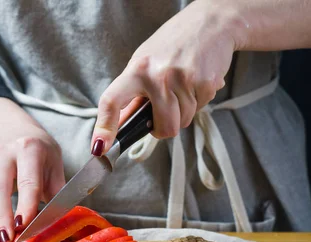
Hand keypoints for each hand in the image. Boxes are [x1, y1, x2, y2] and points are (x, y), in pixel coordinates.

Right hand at [0, 98, 64, 241]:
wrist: (12, 131)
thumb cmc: (40, 152)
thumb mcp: (54, 163)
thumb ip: (57, 191)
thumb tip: (64, 221)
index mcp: (29, 149)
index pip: (28, 180)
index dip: (26, 203)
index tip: (24, 225)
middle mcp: (4, 156)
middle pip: (0, 188)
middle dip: (2, 216)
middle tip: (6, 241)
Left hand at [90, 0, 237, 154]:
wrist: (210, 23)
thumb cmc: (172, 44)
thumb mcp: (144, 62)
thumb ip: (132, 94)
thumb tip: (120, 125)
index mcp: (137, 70)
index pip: (112, 101)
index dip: (104, 128)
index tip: (100, 148)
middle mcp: (158, 75)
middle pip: (163, 127)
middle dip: (164, 128)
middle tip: (164, 113)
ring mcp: (183, 79)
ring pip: (183, 121)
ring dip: (183, 113)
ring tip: (182, 89)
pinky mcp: (206, 82)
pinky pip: (199, 110)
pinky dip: (198, 102)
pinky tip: (195, 83)